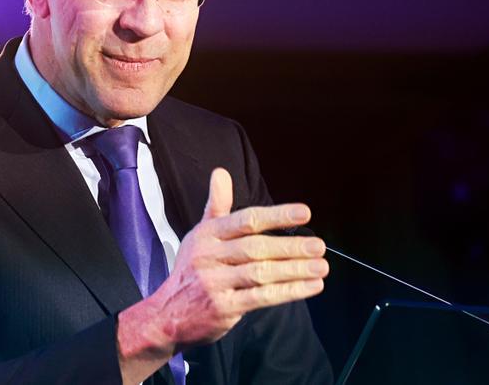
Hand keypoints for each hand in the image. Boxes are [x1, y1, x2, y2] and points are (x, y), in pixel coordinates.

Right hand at [116, 168, 327, 382]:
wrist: (167, 315)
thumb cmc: (191, 271)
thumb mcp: (199, 235)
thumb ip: (216, 206)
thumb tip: (220, 172)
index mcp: (206, 234)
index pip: (245, 220)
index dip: (276, 215)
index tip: (305, 212)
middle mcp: (208, 256)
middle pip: (256, 247)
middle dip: (291, 246)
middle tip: (319, 246)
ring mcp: (214, 283)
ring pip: (261, 273)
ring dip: (294, 270)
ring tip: (321, 266)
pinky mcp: (223, 307)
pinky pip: (261, 297)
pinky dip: (289, 292)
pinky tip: (310, 286)